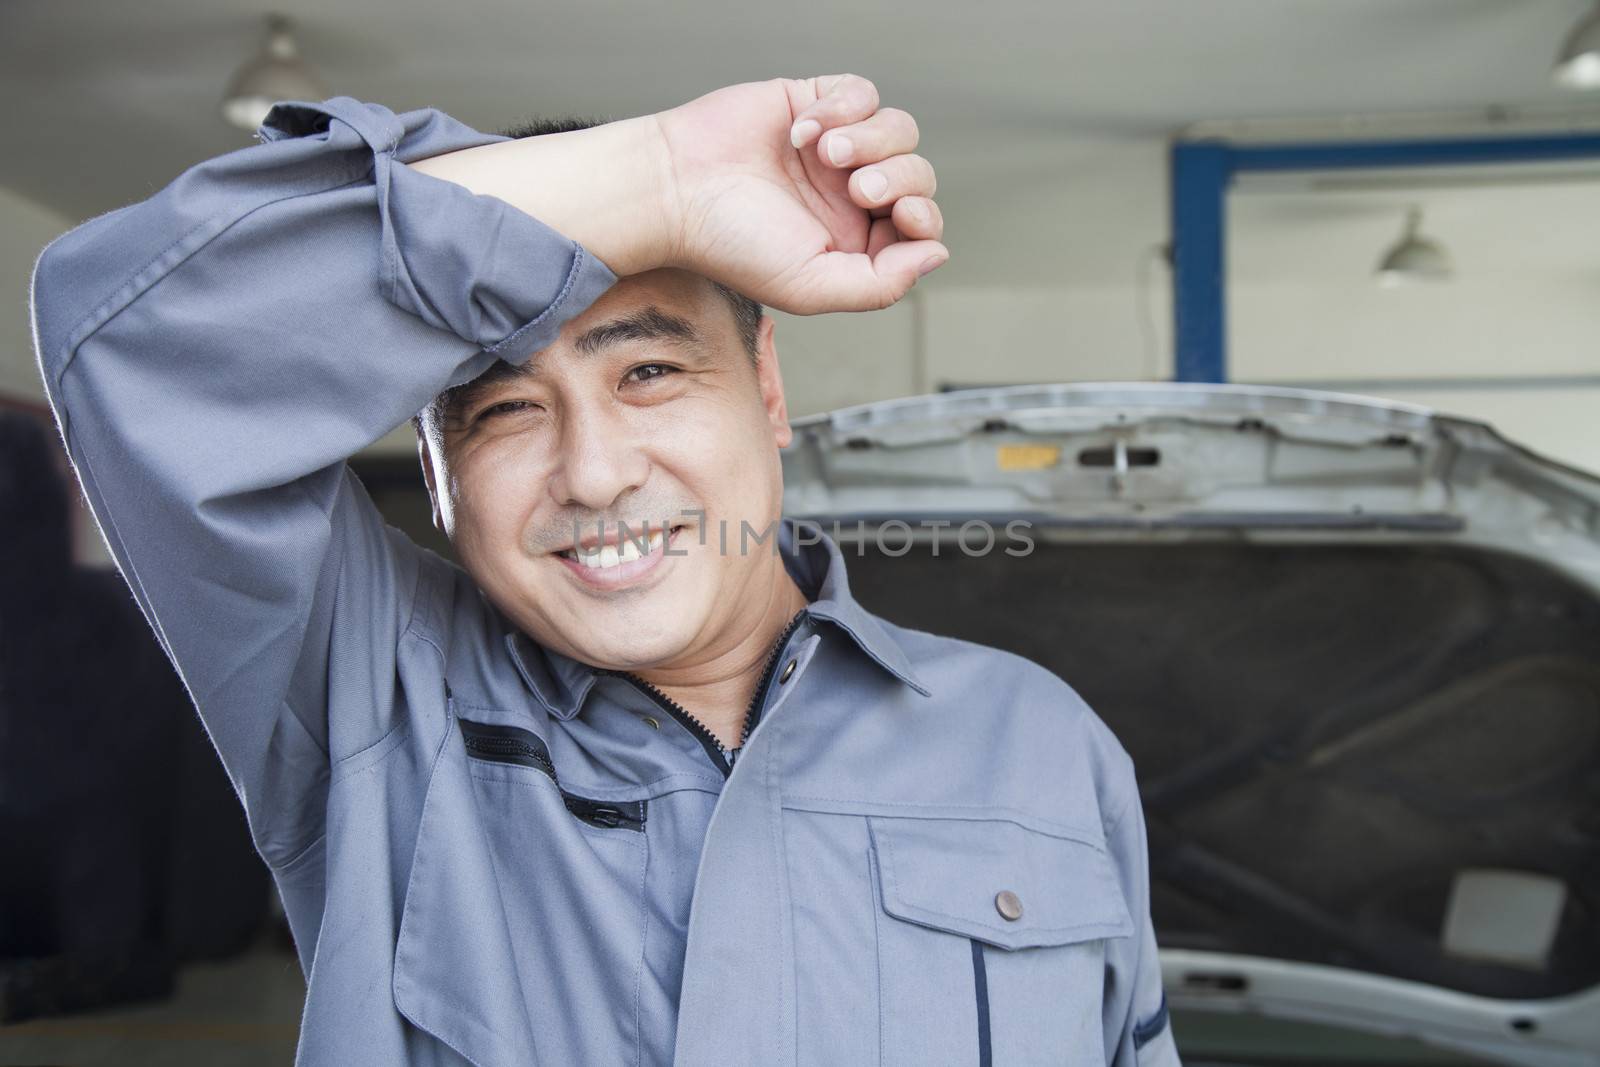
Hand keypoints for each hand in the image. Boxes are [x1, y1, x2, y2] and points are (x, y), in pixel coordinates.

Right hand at [652, 74, 946, 313]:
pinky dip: (843, 106)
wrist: (675, 188)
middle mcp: (848, 196)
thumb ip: (881, 285)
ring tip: (825, 152)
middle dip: (898, 179)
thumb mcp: (811, 286)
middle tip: (855, 188)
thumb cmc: (730, 242)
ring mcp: (835, 149)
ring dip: (871, 139)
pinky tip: (803, 129)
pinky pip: (863, 93)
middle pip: (917, 176)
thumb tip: (938, 255)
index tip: (901, 217)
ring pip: (899, 130)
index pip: (920, 227)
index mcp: (853, 243)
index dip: (924, 218)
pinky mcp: (815, 103)